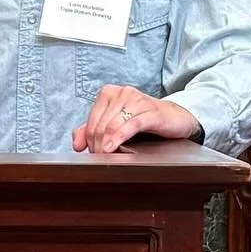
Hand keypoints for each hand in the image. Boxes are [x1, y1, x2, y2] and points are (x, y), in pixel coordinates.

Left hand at [72, 85, 199, 154]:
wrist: (174, 118)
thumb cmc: (142, 120)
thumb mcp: (114, 124)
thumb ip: (91, 131)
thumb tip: (76, 144)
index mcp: (109, 93)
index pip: (91, 121)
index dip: (89, 141)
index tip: (92, 153)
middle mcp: (122, 93)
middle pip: (101, 125)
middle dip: (97, 145)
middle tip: (100, 158)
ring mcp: (137, 100)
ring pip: (113, 126)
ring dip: (106, 144)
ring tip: (106, 156)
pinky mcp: (152, 112)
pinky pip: (131, 125)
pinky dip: (119, 138)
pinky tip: (113, 148)